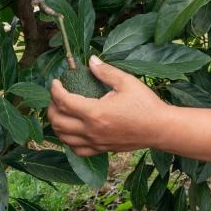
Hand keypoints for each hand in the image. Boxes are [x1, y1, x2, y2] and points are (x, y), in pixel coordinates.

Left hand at [48, 56, 169, 156]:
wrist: (160, 128)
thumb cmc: (145, 104)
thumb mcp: (127, 82)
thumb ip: (105, 71)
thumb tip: (91, 60)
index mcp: (95, 112)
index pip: (63, 101)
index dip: (55, 90)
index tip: (56, 81)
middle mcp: (91, 130)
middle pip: (57, 121)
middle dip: (51, 107)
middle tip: (57, 96)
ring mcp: (95, 142)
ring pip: (63, 138)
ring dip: (56, 124)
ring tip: (61, 112)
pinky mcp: (102, 149)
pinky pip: (76, 150)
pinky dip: (68, 141)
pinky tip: (72, 131)